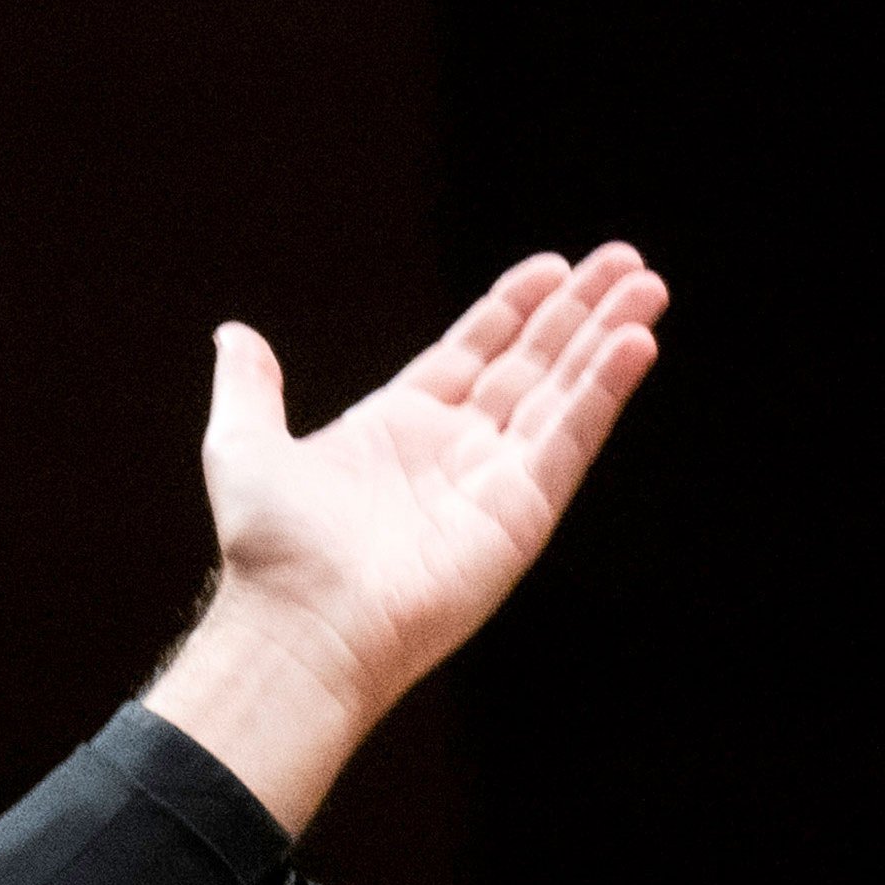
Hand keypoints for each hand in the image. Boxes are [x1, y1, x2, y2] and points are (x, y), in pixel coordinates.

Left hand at [138, 242, 665, 832]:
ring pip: (565, 393)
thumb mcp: (243, 445)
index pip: (476, 350)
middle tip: (627, 261)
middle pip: (534, 363)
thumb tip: (234, 334)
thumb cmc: (270, 552)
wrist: (300, 624)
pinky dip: (605, 390)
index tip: (554, 266)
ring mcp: (495, 481)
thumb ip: (250, 385)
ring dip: (609, 339)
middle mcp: (456, 450)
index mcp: (401, 426)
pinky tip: (636, 344)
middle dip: (581, 311)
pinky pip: (572, 439)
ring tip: (649, 288)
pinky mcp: (522, 512)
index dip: (517, 307)